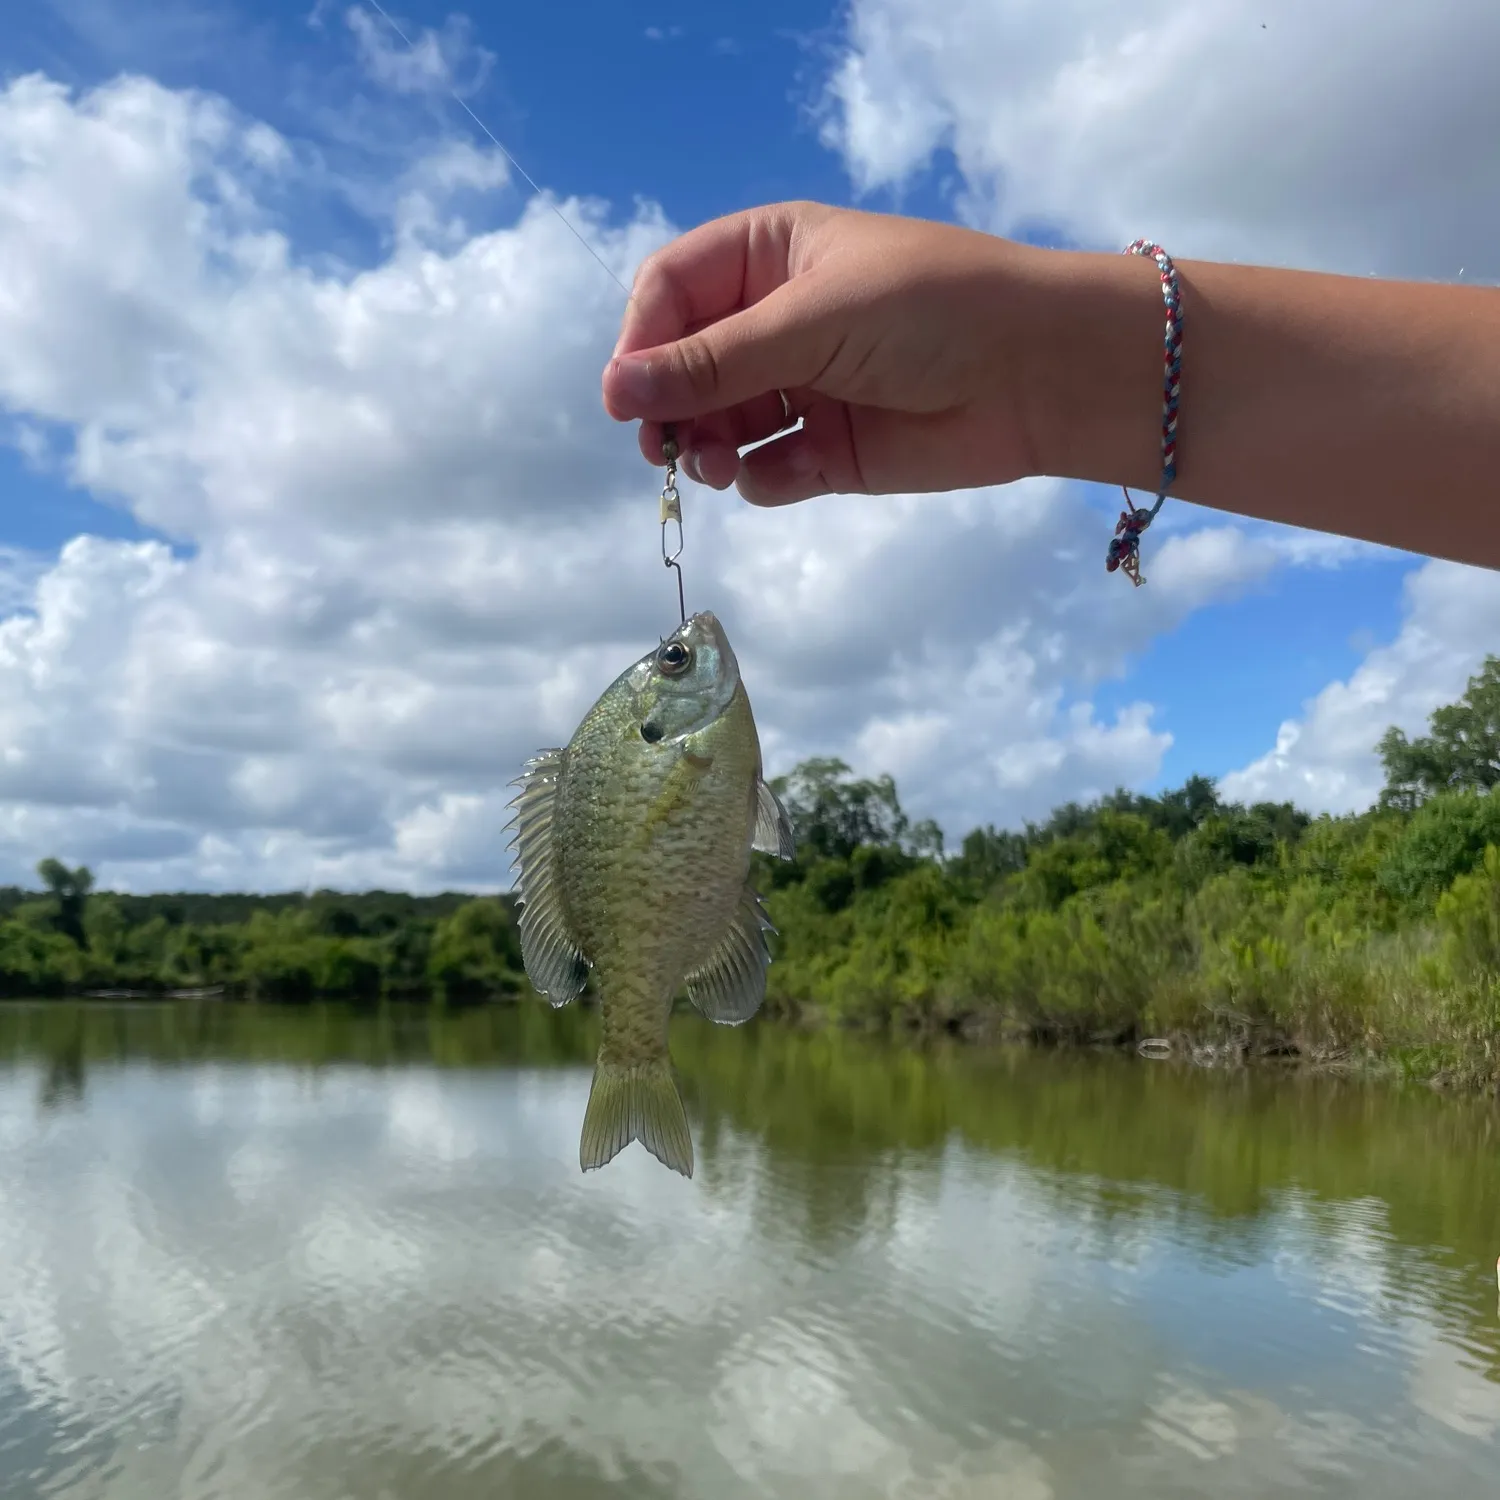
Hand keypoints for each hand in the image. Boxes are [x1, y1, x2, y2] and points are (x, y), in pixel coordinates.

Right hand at [601, 202, 1056, 505]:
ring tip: (714, 467)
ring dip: (705, 449)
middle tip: (661, 448)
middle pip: (687, 365)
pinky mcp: (830, 451)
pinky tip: (782, 474)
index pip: (672, 291)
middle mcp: (777, 320)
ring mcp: (802, 388)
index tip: (626, 396)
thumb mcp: (811, 320)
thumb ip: (713, 362)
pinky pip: (767, 471)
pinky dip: (761, 479)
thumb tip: (615, 391)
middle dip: (668, 405)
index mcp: (769, 256)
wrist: (1039, 372)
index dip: (642, 341)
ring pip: (719, 425)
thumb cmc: (928, 309)